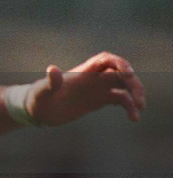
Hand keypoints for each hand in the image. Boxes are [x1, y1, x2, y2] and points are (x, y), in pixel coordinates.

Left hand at [26, 52, 145, 125]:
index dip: (119, 63)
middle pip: (119, 73)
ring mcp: (96, 88)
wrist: (37, 111)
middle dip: (132, 82)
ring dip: (135, 93)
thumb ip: (50, 82)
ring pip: (123, 85)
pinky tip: (134, 118)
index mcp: (82, 72)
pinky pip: (119, 99)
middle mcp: (92, 78)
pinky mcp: (98, 100)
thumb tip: (52, 69)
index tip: (128, 73)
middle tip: (139, 99)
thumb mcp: (42, 92)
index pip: (105, 60)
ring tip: (140, 108)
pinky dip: (129, 106)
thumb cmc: (38, 99)